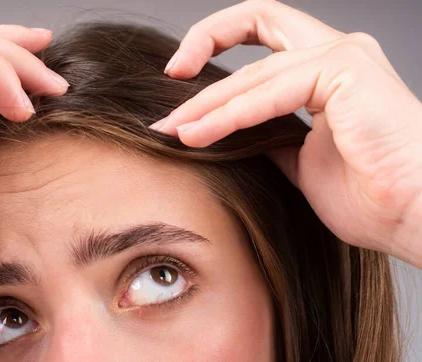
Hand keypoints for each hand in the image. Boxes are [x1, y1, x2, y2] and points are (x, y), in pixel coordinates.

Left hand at [149, 0, 421, 267]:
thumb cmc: (370, 197)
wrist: (414, 219)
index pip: (264, 35)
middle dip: (203, 43)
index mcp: (327, 71)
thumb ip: (267, 137)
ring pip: (255, 71)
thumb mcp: (299, 161)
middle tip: (168, 78)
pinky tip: (199, 133)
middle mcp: (337, 53)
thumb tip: (227, 133)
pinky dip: (230, 115)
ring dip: (208, 102)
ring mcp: (343, 57)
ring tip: (173, 129)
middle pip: (257, 19)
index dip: (219, 43)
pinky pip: (270, 92)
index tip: (182, 77)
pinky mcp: (346, 71)